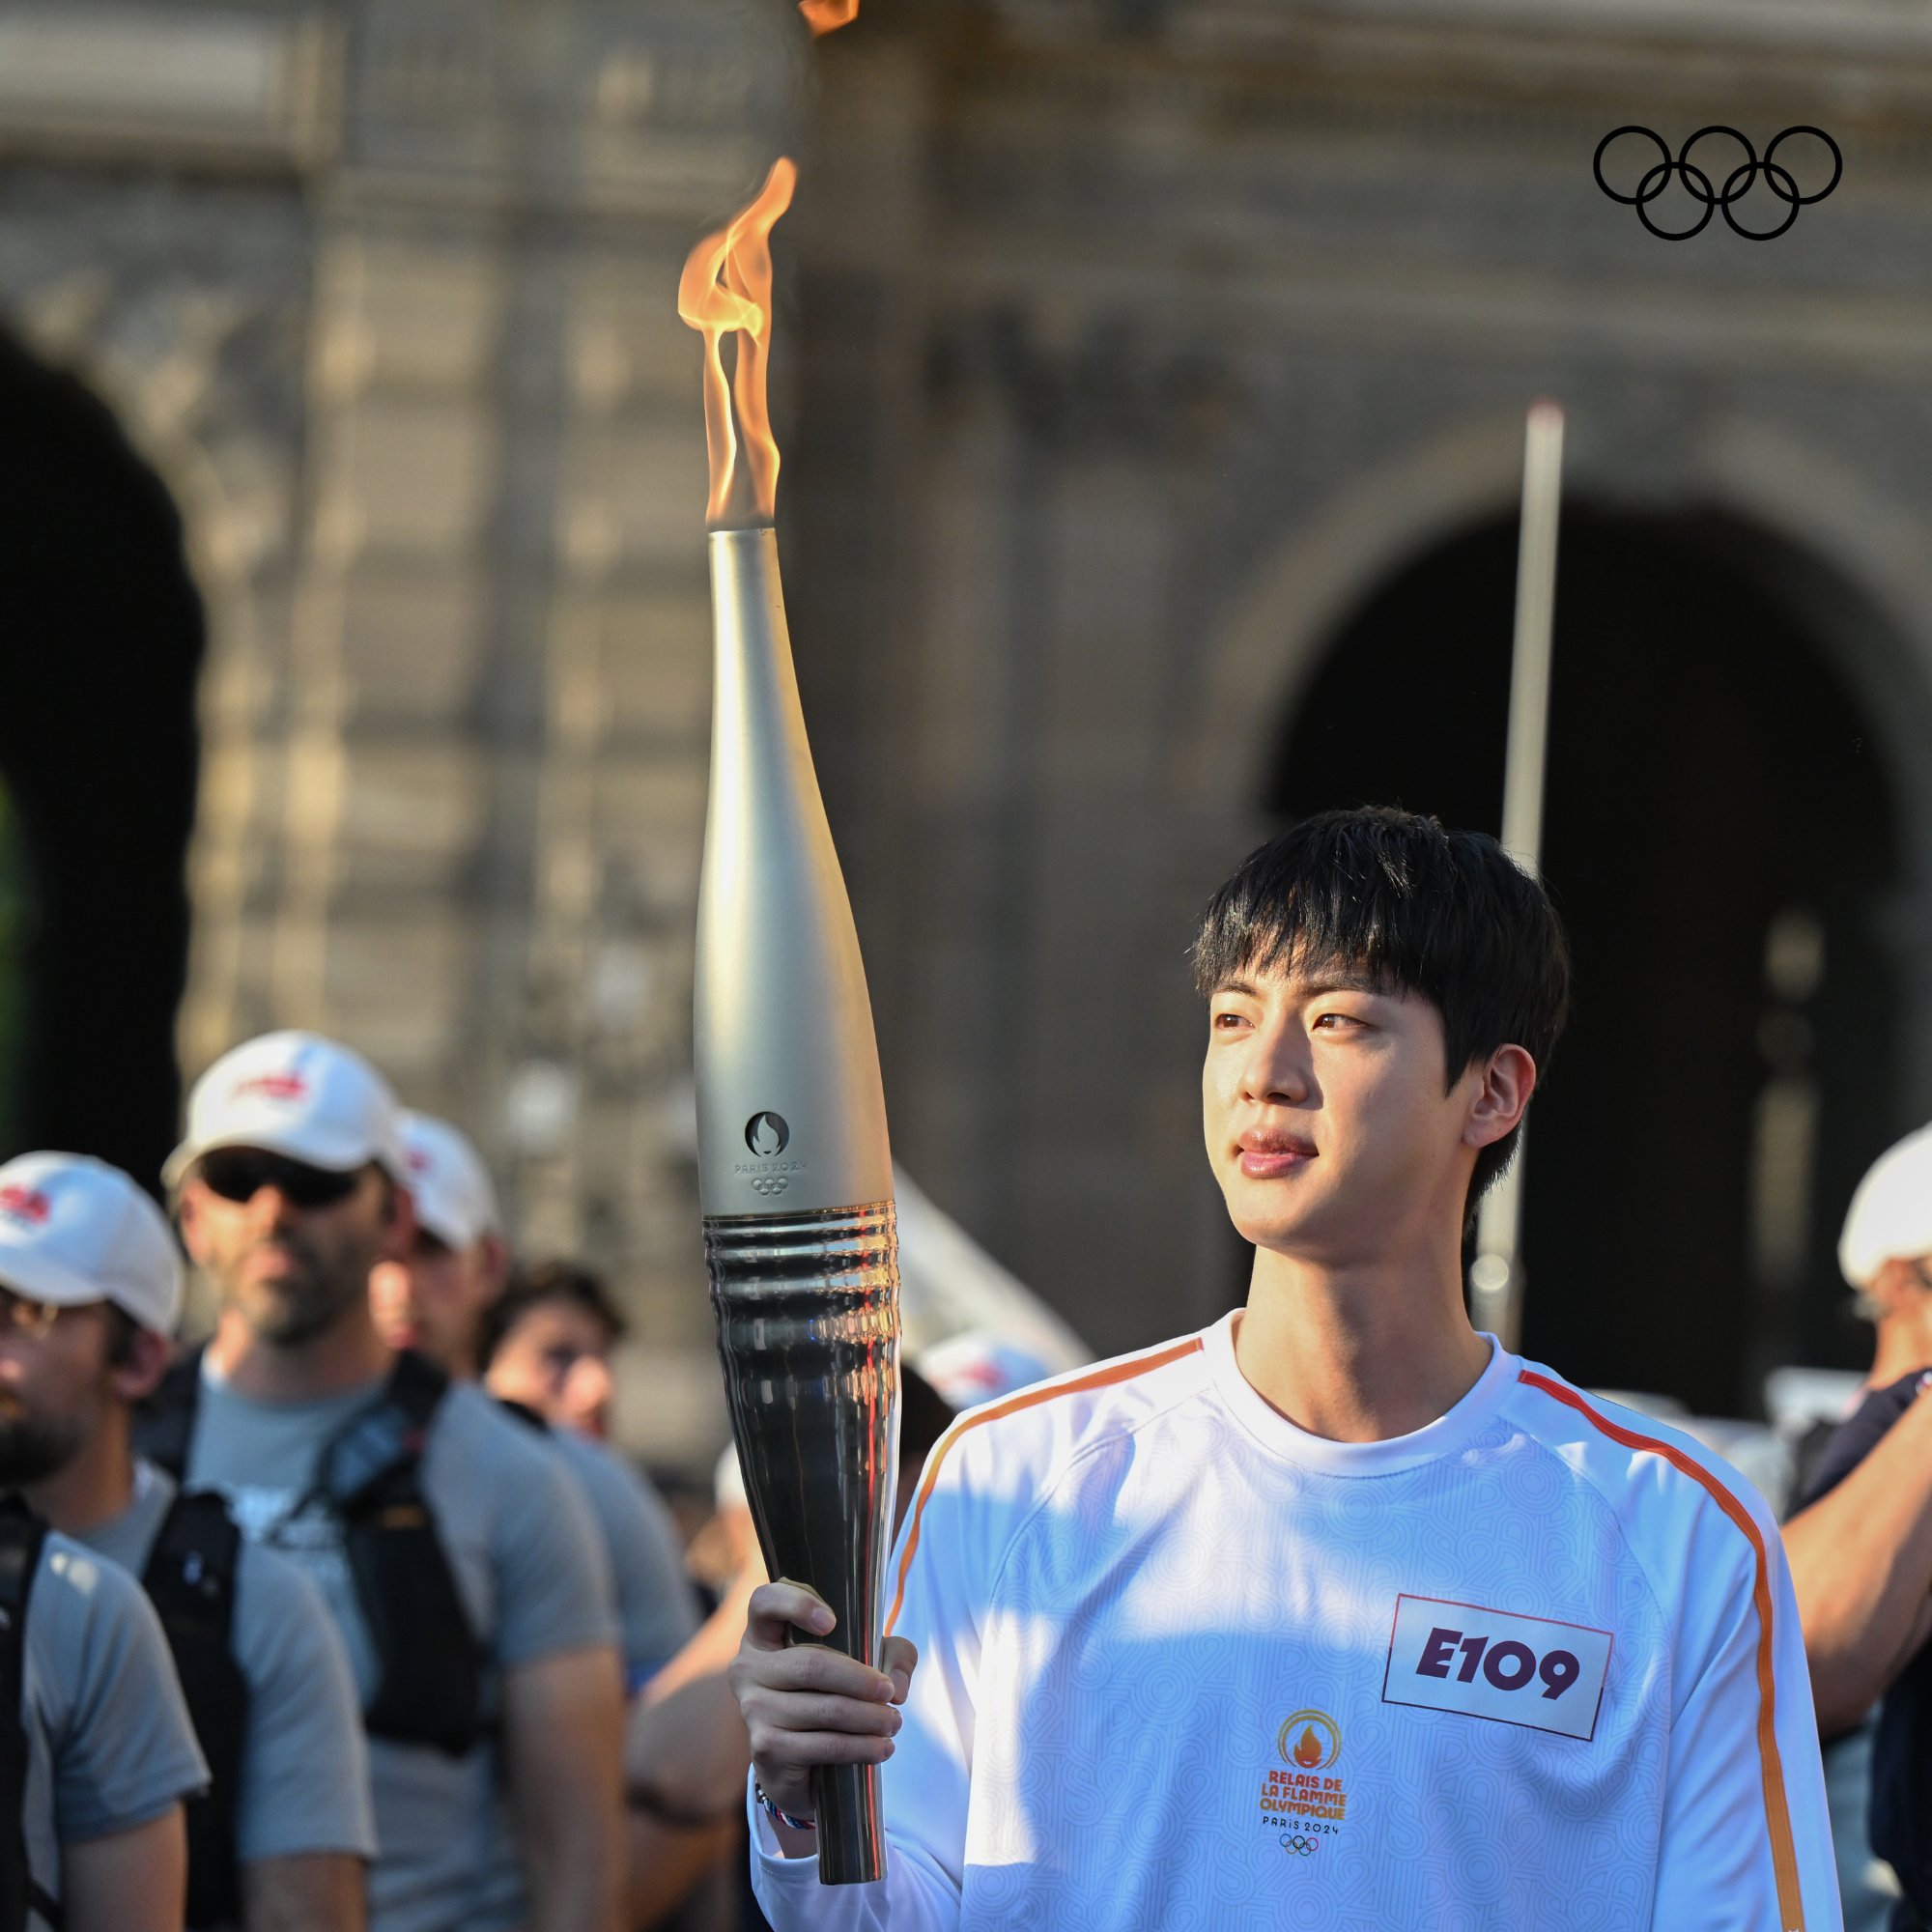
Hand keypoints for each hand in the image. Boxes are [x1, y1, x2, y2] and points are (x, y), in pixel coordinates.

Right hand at [728, 1580, 917, 1822]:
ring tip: (894, 1723)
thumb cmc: (829, 1693)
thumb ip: (892, 1654)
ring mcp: (753, 1709)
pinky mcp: (766, 1748)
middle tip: (890, 1693)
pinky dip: (861, 1747)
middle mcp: (748, 1667)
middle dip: (861, 1680)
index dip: (797, 1605)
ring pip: (826, 1709)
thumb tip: (898, 1686)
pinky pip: (824, 1745)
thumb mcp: (864, 1659)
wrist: (798, 1762)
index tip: (832, 1621)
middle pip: (811, 1665)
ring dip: (870, 1718)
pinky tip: (883, 1748)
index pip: (766, 1602)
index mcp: (762, 1633)